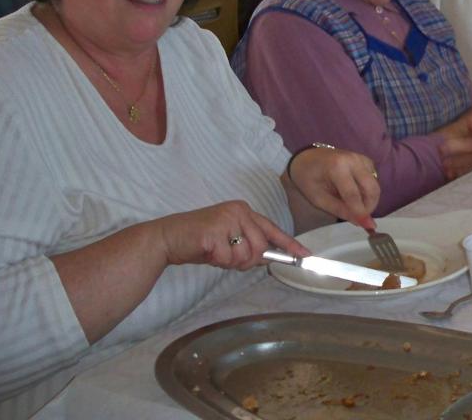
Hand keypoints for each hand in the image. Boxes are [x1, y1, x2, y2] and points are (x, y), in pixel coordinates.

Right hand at [154, 200, 306, 269]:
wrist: (167, 237)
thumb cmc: (198, 240)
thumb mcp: (228, 239)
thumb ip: (248, 244)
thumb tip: (270, 257)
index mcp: (243, 210)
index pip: (271, 228)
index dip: (289, 244)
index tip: (305, 255)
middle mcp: (239, 211)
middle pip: (260, 247)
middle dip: (246, 261)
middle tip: (226, 257)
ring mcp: (227, 219)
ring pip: (245, 255)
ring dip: (230, 262)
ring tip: (214, 252)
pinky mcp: (214, 232)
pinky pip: (227, 258)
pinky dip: (217, 262)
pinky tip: (206, 252)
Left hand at [286, 147, 379, 230]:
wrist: (307, 158)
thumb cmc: (308, 178)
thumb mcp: (318, 199)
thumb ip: (340, 210)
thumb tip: (362, 223)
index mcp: (337, 167)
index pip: (353, 194)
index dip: (360, 212)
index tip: (367, 227)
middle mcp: (354, 159)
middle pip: (372, 188)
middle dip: (370, 206)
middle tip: (361, 218)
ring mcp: (362, 158)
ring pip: (375, 185)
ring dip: (370, 200)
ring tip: (355, 206)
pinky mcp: (366, 161)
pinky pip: (374, 180)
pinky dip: (369, 192)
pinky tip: (357, 195)